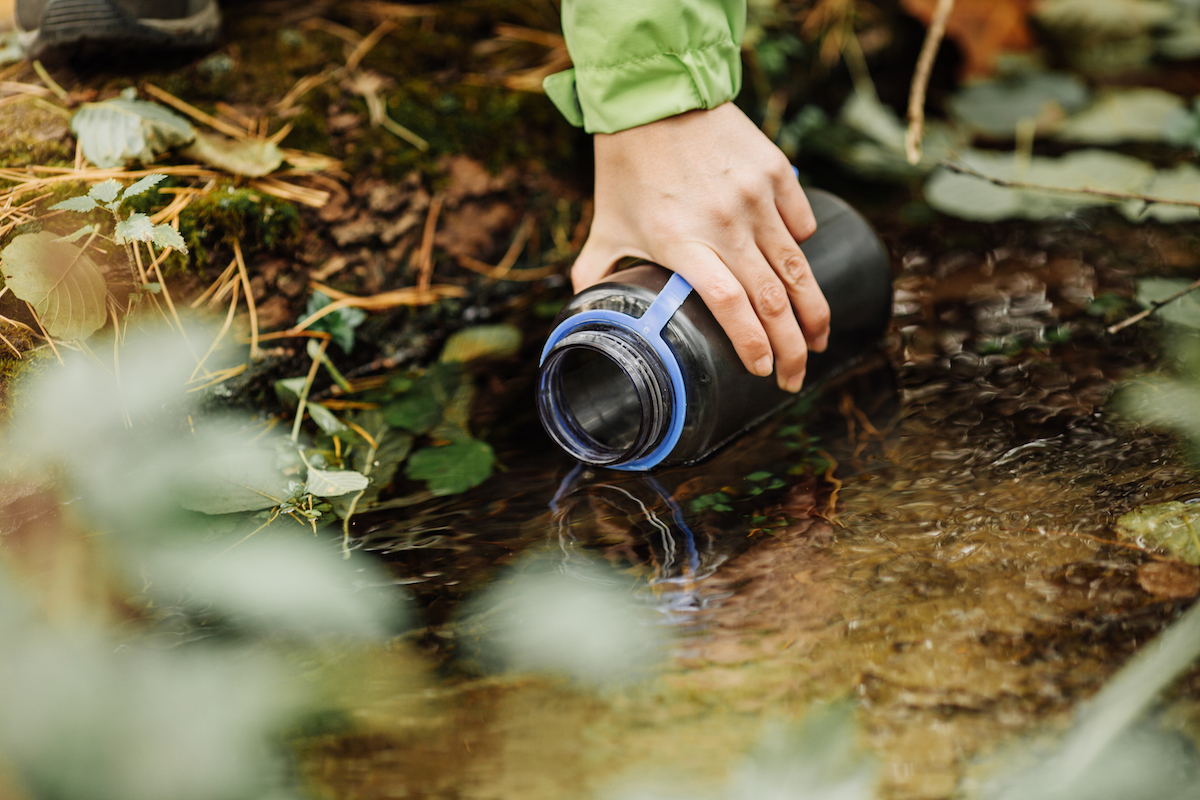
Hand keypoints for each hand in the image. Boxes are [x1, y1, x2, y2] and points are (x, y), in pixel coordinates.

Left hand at [573, 102, 829, 392]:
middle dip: (793, 348)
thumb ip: (597, 273)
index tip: (764, 373)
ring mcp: (755, 196)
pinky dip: (802, 250)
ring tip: (819, 340)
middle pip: (773, 300)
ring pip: (797, 268)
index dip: (753, 345)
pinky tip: (799, 272)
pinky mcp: (775, 172)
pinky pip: (801, 225)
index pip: (730, 305)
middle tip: (797, 376)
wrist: (656, 95)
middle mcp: (723, 222)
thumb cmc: (628, 167)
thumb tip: (586, 316)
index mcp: (681, 242)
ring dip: (814, 312)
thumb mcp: (605, 226)